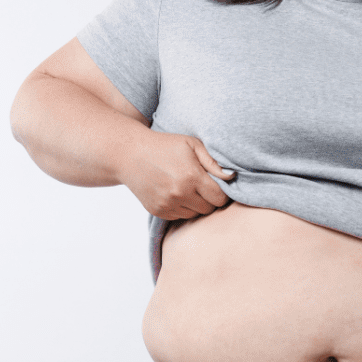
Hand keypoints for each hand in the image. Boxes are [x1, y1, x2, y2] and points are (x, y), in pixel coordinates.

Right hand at [118, 131, 234, 219]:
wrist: (129, 154)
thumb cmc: (164, 145)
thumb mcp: (191, 144)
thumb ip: (213, 161)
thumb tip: (231, 177)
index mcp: (191, 176)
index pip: (220, 198)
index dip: (222, 192)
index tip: (217, 185)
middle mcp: (180, 193)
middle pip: (209, 209)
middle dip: (210, 199)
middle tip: (202, 186)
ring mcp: (167, 204)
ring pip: (195, 215)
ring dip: (196, 205)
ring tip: (187, 188)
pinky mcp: (158, 211)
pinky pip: (180, 217)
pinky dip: (182, 208)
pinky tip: (175, 192)